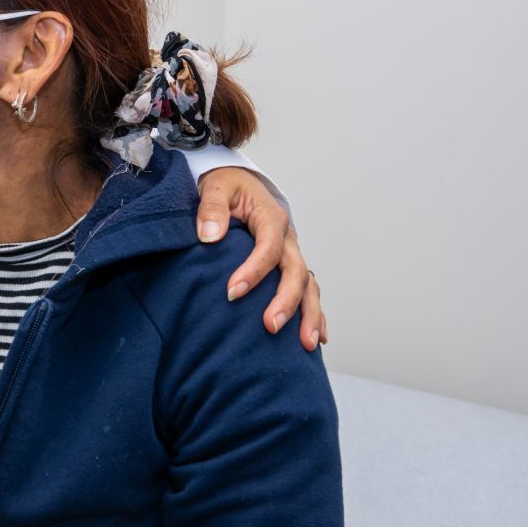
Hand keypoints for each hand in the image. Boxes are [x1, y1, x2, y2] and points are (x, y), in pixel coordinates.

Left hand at [194, 167, 326, 351]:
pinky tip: (318, 338)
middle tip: (269, 326)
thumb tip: (209, 235)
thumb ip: (211, 208)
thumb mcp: (214, 188)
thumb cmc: (225, 186)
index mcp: (272, 218)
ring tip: (305, 344)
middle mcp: (288, 239)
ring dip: (310, 315)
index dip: (253, 272)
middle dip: (286, 301)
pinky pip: (308, 291)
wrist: (236, 182)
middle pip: (296, 272)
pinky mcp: (289, 265)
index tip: (231, 293)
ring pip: (309, 286)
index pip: (268, 248)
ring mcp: (291, 254)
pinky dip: (315, 313)